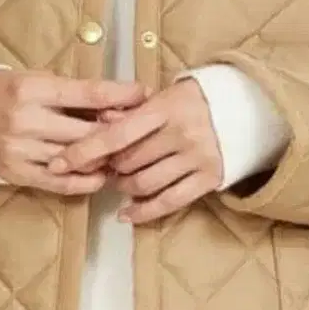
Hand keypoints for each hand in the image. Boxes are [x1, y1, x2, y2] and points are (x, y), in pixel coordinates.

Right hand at [0, 71, 147, 194]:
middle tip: (143, 129)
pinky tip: (103, 174)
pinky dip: (87, 181)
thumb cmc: (15, 93)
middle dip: (119, 131)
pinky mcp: (17, 174)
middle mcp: (24, 120)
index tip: (146, 93)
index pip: (88, 93)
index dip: (122, 95)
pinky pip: (61, 184)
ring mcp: (19, 150)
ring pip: (77, 160)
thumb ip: (78, 93)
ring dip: (106, 158)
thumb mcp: (41, 79)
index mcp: (31, 89)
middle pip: (87, 131)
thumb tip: (127, 101)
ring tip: (127, 153)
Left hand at [49, 79, 222, 222]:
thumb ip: (131, 110)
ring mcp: (197, 157)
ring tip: (121, 181)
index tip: (60, 161)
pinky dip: (143, 211)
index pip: (117, 133)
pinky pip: (169, 201)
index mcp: (166, 108)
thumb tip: (98, 120)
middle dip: (109, 167)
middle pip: (128, 161)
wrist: (248, 109)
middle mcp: (181, 133)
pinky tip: (127, 213)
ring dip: (124, 186)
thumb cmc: (194, 100)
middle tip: (103, 167)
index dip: (86, 149)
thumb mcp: (164, 96)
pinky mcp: (209, 179)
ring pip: (144, 183)